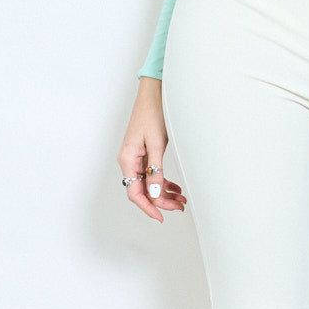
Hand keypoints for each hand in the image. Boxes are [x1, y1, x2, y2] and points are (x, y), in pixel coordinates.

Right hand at [117, 76, 186, 221]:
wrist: (154, 92)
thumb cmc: (153, 112)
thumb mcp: (157, 143)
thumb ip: (155, 170)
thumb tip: (155, 194)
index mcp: (128, 159)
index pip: (135, 193)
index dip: (148, 207)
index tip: (161, 216)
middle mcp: (129, 160)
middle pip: (142, 190)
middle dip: (161, 201)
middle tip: (179, 207)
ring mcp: (136, 157)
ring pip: (148, 183)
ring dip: (164, 192)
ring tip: (181, 199)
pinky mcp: (144, 152)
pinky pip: (151, 173)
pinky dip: (163, 181)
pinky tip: (175, 187)